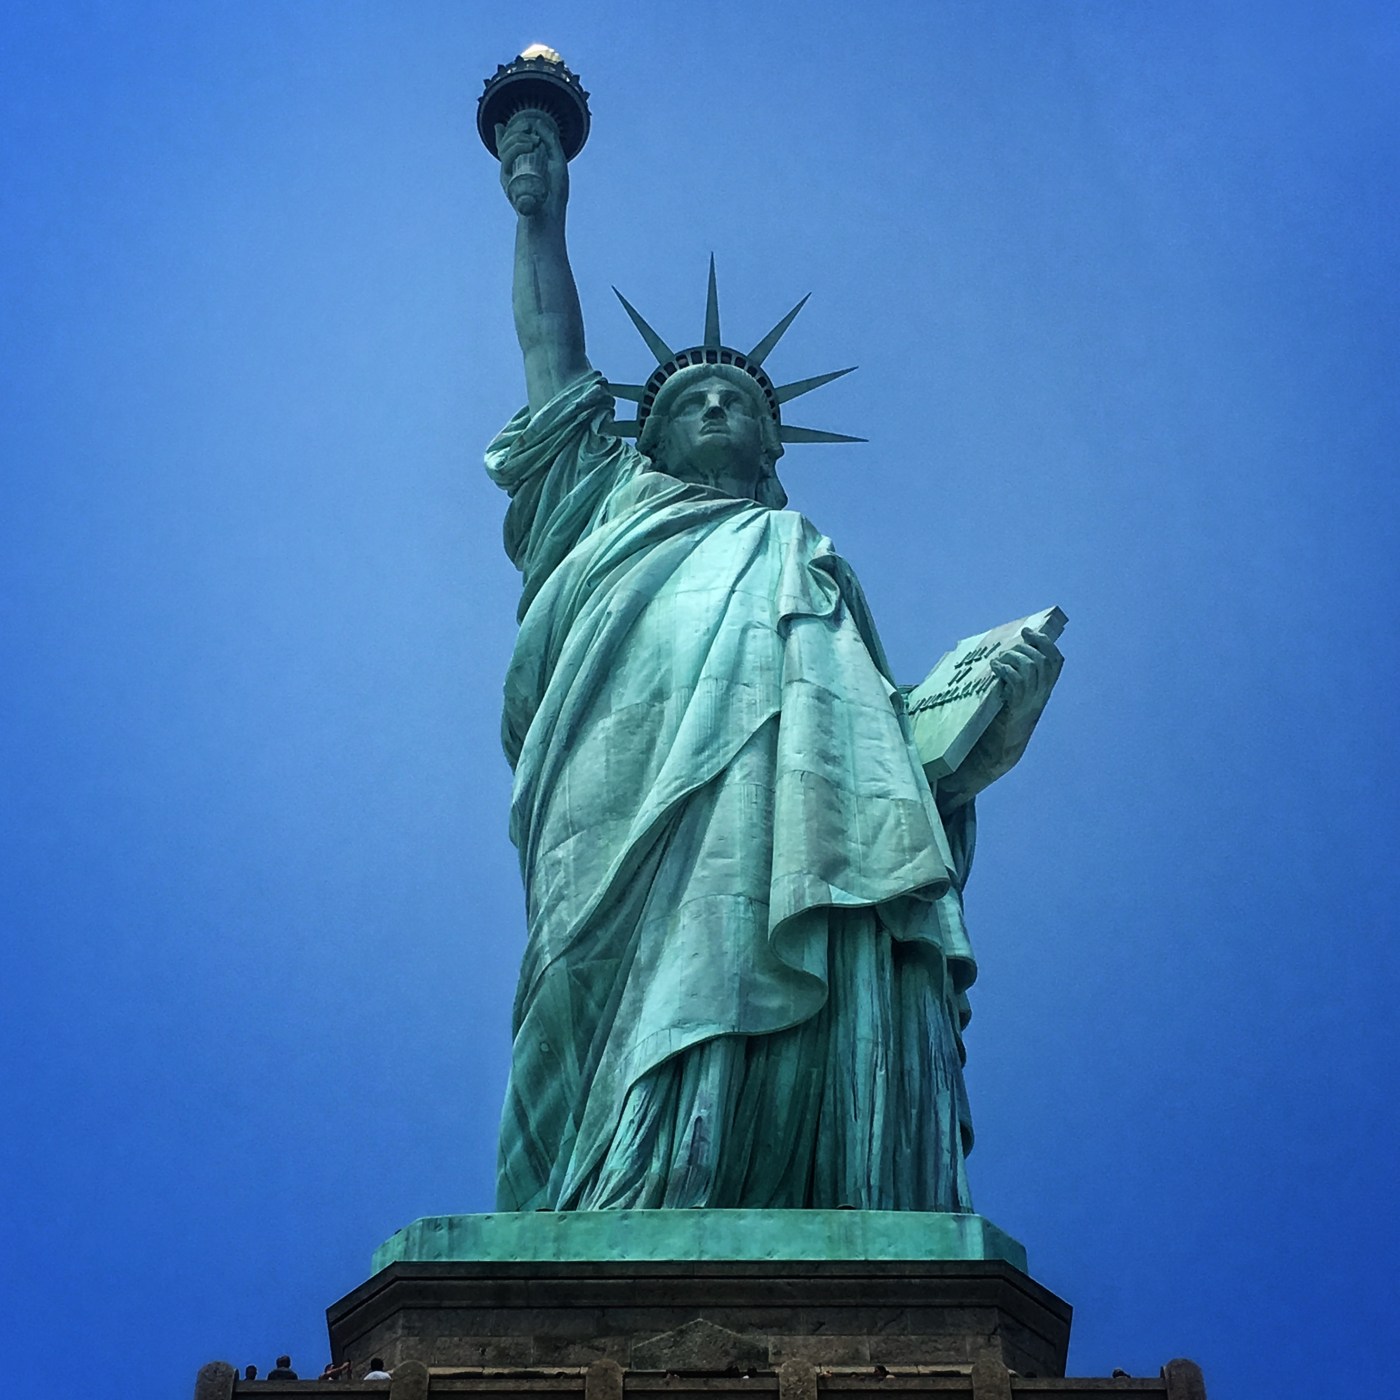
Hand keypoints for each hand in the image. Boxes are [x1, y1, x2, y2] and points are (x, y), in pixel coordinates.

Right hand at [495, 111, 567, 220]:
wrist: (550, 217)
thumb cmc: (555, 194)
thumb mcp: (557, 162)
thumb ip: (550, 141)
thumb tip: (537, 121)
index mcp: (523, 163)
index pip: (510, 142)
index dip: (509, 130)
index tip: (524, 123)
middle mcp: (513, 167)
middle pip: (507, 140)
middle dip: (517, 128)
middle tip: (530, 128)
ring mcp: (509, 173)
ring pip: (505, 146)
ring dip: (518, 137)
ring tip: (533, 141)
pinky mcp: (507, 180)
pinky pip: (506, 158)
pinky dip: (517, 147)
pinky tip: (529, 145)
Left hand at [971, 626, 1063, 783]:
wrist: (997, 752)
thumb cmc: (1001, 722)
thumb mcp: (1014, 698)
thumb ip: (1015, 681)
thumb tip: (1003, 654)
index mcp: (1044, 691)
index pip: (1056, 662)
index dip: (1045, 643)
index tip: (1029, 631)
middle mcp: (1041, 696)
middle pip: (1044, 661)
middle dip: (1027, 647)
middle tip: (1008, 648)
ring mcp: (1029, 702)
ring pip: (1032, 668)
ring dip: (1014, 657)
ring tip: (999, 659)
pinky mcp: (1015, 708)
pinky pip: (1016, 682)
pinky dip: (1006, 669)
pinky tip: (995, 667)